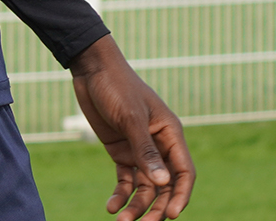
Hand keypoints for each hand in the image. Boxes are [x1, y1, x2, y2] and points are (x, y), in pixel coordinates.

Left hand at [70, 36, 194, 220]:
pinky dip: (120, 194)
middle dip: (156, 207)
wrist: (91, 69)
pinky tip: (111, 207)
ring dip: (136, 205)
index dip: (180, 195)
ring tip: (121, 220)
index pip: (184, 172)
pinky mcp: (120, 151)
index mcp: (170, 133)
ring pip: (144, 187)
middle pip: (164, 186)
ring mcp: (139, 149)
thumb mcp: (130, 117)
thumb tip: (162, 182)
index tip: (172, 215)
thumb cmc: (117, 86)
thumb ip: (144, 150)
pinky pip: (125, 179)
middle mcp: (158, 145)